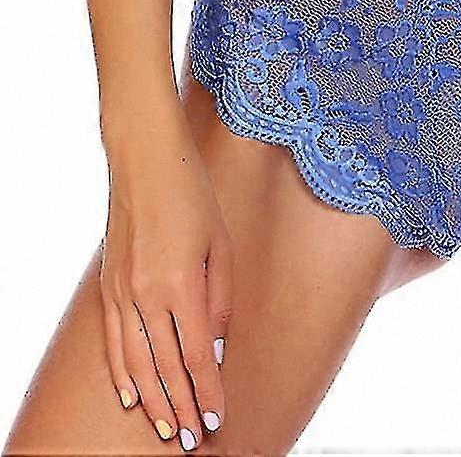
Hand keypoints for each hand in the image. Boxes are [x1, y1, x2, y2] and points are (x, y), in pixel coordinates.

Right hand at [99, 107, 232, 446]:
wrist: (145, 162)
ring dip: (152, 400)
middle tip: (193, 439)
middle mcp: (148, 294)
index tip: (216, 418)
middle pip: (166, 367)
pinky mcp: (108, 286)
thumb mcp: (222, 245)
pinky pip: (113, 341)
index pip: (199, 355)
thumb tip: (218, 347)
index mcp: (183, 284)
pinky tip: (131, 396)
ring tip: (167, 429)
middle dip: (181, 407)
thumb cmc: (193, 196)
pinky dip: (122, 372)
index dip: (208, 391)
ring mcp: (122, 292)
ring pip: (136, 363)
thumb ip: (221, 299)